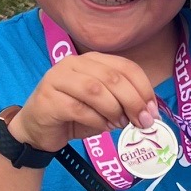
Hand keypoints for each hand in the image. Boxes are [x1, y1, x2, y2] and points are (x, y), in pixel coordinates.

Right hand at [12, 53, 157, 154]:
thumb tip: (149, 112)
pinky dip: (97, 120)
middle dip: (133, 102)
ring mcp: (58, 78)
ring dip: (114, 110)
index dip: (143, 89)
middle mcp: (74, 63)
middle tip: (142, 122)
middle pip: (113, 77)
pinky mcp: (48, 98)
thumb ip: (124, 103)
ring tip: (119, 124)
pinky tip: (102, 128)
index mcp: (92, 60)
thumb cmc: (75, 116)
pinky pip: (79, 108)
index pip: (126, 67)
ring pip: (96, 90)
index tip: (152, 111)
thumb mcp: (105, 106)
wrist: (38, 131)